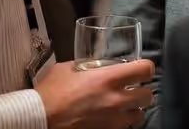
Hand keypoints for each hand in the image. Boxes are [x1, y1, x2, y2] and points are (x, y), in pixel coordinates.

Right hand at [37, 59, 154, 128]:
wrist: (40, 119)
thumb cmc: (51, 92)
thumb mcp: (68, 68)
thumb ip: (85, 65)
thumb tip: (91, 65)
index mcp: (108, 78)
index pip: (145, 70)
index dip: (146, 68)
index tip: (140, 69)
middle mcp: (116, 100)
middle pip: (148, 96)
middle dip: (142, 91)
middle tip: (133, 89)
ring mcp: (113, 121)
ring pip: (139, 116)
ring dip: (134, 110)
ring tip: (123, 107)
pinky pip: (123, 128)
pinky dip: (120, 123)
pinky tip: (110, 118)